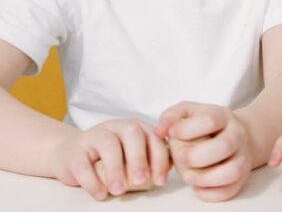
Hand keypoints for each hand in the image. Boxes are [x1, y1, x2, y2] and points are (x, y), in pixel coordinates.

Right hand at [50, 118, 169, 199]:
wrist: (71, 154)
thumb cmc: (112, 158)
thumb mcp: (133, 156)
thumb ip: (151, 159)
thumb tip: (170, 167)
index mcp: (136, 127)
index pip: (153, 138)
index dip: (159, 158)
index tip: (161, 181)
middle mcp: (117, 127)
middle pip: (132, 134)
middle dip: (139, 158)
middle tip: (141, 181)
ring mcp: (94, 136)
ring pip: (108, 145)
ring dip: (115, 169)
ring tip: (119, 191)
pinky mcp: (75, 151)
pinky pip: (82, 163)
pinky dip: (92, 181)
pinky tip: (101, 194)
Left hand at [156, 101, 252, 201]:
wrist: (235, 135)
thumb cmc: (205, 125)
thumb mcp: (189, 112)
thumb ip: (171, 116)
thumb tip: (160, 131)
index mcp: (223, 117)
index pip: (210, 121)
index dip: (186, 129)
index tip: (171, 134)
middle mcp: (237, 136)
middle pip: (225, 146)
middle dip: (197, 156)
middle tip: (180, 158)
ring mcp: (242, 157)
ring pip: (233, 171)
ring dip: (206, 178)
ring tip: (187, 177)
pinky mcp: (241, 178)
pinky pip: (229, 190)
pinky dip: (210, 193)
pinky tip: (196, 186)